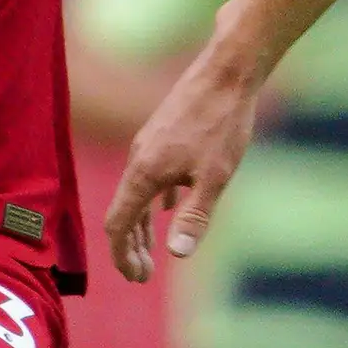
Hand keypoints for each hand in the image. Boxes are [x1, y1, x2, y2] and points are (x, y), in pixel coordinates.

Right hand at [101, 37, 266, 281]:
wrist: (227, 70)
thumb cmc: (224, 123)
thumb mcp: (215, 177)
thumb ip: (195, 216)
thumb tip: (176, 254)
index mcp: (145, 173)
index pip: (119, 224)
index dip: (123, 255)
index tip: (136, 277)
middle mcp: (139, 159)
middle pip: (124, 212)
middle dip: (130, 247)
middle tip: (142, 276)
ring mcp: (148, 144)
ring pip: (136, 193)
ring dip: (142, 225)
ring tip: (152, 251)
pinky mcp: (161, 134)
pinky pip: (149, 176)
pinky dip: (152, 200)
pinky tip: (168, 207)